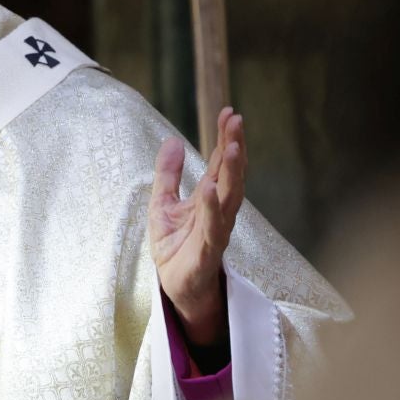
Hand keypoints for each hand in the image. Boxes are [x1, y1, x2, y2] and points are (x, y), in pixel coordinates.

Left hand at [150, 107, 245, 348]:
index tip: (230, 111)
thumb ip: (168, 175)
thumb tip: (171, 140)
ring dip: (231, 173)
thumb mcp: (163, 204)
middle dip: (234, 147)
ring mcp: (216, 230)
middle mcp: (218, 211)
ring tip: (230, 147)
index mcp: (210, 198)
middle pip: (231, 175)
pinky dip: (211, 208)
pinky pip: (213, 228)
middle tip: (236, 120)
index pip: (221, 163)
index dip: (225, 138)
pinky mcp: (207, 251)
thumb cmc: (174, 247)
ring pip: (229, 198)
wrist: (175, 287)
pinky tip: (210, 189)